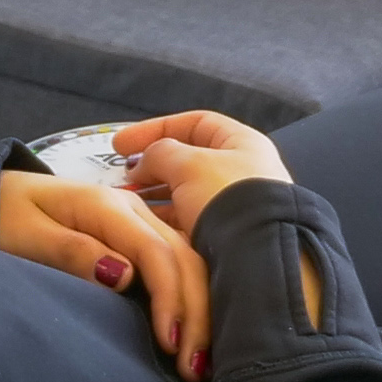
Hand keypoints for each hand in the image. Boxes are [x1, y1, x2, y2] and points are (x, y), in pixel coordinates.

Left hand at [0, 171, 212, 381]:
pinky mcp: (140, 236)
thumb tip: (125, 277)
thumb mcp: (26, 235)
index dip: (171, 299)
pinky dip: (190, 297)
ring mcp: (141, 220)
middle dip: (196, 314)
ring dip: (200, 309)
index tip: (171, 346)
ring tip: (201, 361)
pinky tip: (194, 333)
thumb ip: (73, 253)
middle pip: (184, 258)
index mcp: (107, 206)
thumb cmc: (5, 219)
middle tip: (195, 369)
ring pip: (189, 261)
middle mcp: (134, 209)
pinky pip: (177, 264)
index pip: (156, 252)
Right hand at [118, 110, 288, 224]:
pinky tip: (147, 224)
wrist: (258, 258)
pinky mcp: (228, 235)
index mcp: (243, 143)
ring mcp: (237, 205)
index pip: (194, 123)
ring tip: (130, 201)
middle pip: (189, 159)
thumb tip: (143, 161)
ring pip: (187, 192)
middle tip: (126, 176)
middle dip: (153, 166)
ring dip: (157, 194)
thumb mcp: (188, 165)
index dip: (156, 129)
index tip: (124, 143)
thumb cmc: (232, 202)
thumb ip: (160, 153)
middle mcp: (244, 171)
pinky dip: (168, 219)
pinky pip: (191, 220)